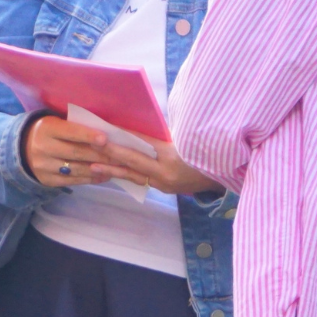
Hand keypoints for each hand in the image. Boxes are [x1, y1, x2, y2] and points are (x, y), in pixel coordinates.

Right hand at [22, 115, 115, 187]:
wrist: (23, 149)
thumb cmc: (50, 132)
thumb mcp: (57, 123)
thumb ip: (76, 127)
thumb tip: (107, 131)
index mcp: (47, 129)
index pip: (70, 132)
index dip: (87, 135)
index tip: (105, 139)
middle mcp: (43, 148)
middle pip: (75, 153)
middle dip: (99, 155)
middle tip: (120, 156)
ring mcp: (44, 166)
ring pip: (76, 169)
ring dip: (98, 169)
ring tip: (116, 168)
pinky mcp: (47, 181)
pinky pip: (72, 181)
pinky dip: (90, 179)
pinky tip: (103, 176)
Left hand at [89, 133, 223, 196]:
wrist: (223, 176)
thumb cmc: (206, 151)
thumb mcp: (186, 139)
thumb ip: (163, 136)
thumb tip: (138, 129)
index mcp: (174, 156)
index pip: (143, 143)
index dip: (125, 135)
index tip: (107, 128)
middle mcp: (167, 172)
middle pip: (134, 161)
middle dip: (112, 152)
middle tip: (93, 143)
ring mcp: (164, 184)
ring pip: (134, 175)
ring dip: (113, 169)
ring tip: (92, 165)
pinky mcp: (163, 189)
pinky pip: (141, 181)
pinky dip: (126, 175)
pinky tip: (111, 173)